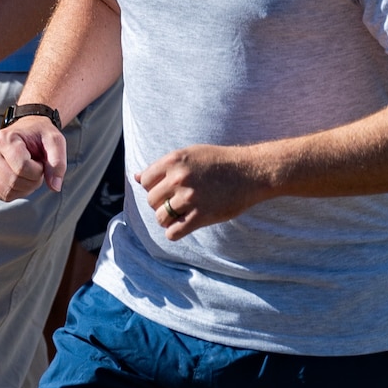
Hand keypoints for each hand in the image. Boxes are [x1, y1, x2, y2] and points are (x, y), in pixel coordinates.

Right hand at [0, 116, 67, 200]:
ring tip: (29, 174)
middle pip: (13, 181)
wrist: (26, 131)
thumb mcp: (55, 141)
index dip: (38, 171)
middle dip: (33, 182)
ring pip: (7, 191)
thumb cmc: (40, 135)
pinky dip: (16, 193)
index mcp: (5, 138)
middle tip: (37, 169)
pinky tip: (21, 180)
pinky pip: (2, 195)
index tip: (41, 162)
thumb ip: (58, 162)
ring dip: (25, 189)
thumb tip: (55, 187)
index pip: (21, 168)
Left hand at [137, 144, 271, 239]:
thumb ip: (163, 166)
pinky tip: (184, 225)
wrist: (250, 171)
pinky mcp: (201, 215)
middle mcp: (179, 178)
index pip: (145, 181)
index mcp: (173, 160)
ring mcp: (190, 198)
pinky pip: (173, 232)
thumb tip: (136, 177)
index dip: (154, 187)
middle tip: (178, 202)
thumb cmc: (219, 162)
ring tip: (181, 214)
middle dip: (161, 203)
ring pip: (160, 217)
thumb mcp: (189, 155)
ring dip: (168, 219)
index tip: (167, 189)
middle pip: (151, 200)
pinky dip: (175, 232)